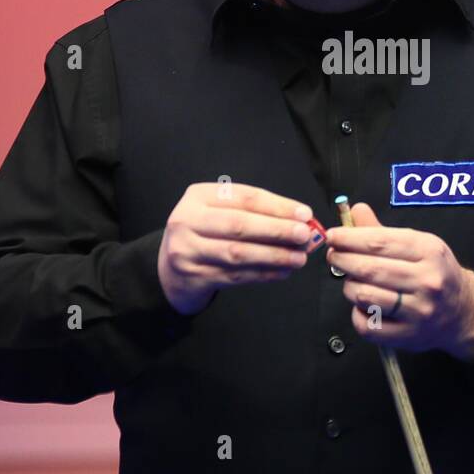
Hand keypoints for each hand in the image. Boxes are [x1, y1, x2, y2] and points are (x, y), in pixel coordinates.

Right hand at [157, 182, 315, 315]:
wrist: (169, 269)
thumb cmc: (204, 234)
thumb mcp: (220, 212)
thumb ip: (255, 213)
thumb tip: (299, 220)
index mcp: (198, 196)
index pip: (244, 197)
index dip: (277, 206)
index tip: (304, 214)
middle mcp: (187, 220)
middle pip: (239, 224)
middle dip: (277, 230)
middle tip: (304, 235)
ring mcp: (187, 250)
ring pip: (238, 253)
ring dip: (274, 256)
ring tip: (299, 258)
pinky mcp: (193, 276)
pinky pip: (235, 276)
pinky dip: (263, 274)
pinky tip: (282, 272)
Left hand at [325, 203, 473, 360]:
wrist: (464, 311)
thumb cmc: (436, 273)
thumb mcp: (420, 245)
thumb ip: (384, 232)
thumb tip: (355, 211)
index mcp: (429, 252)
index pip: (379, 242)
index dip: (349, 238)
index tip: (333, 236)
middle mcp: (427, 280)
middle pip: (369, 269)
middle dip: (342, 260)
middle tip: (334, 256)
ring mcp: (419, 311)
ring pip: (365, 296)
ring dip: (349, 287)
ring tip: (351, 281)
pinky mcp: (409, 335)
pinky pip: (368, 325)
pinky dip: (357, 314)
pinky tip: (362, 306)